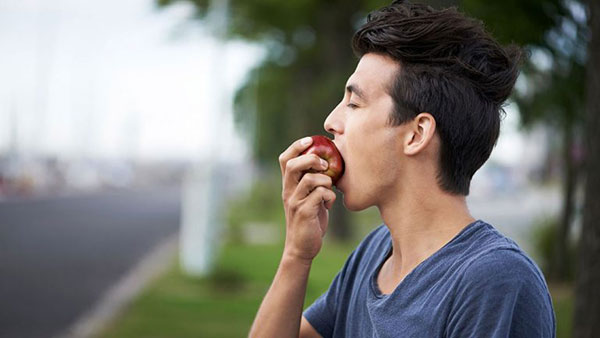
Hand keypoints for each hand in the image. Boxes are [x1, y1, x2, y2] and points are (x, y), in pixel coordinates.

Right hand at [278, 137, 336, 261]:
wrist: (302, 247)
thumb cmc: (310, 219)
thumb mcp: (309, 197)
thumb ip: (314, 182)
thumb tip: (328, 163)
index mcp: (289, 185)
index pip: (285, 159)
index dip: (296, 146)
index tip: (310, 140)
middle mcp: (288, 191)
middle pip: (293, 165)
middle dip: (311, 159)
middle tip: (324, 165)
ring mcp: (295, 202)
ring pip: (310, 180)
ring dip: (325, 180)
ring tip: (329, 189)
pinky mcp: (304, 213)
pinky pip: (320, 195)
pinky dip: (330, 197)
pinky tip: (330, 205)